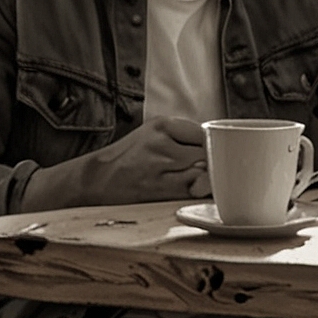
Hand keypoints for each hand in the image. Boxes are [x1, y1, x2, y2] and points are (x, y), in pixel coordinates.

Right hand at [85, 115, 209, 204]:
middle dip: (210, 164)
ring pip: (203, 173)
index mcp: (162, 125)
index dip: (212, 147)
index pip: (205, 134)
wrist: (98, 178)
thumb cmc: (130, 157)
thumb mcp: (153, 134)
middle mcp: (162, 143)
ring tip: (189, 180)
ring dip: (204, 180)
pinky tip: (185, 190)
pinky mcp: (161, 189)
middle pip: (208, 154)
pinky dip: (196, 192)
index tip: (211, 154)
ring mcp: (161, 167)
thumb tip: (220, 149)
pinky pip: (194, 190)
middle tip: (200, 170)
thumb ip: (184, 138)